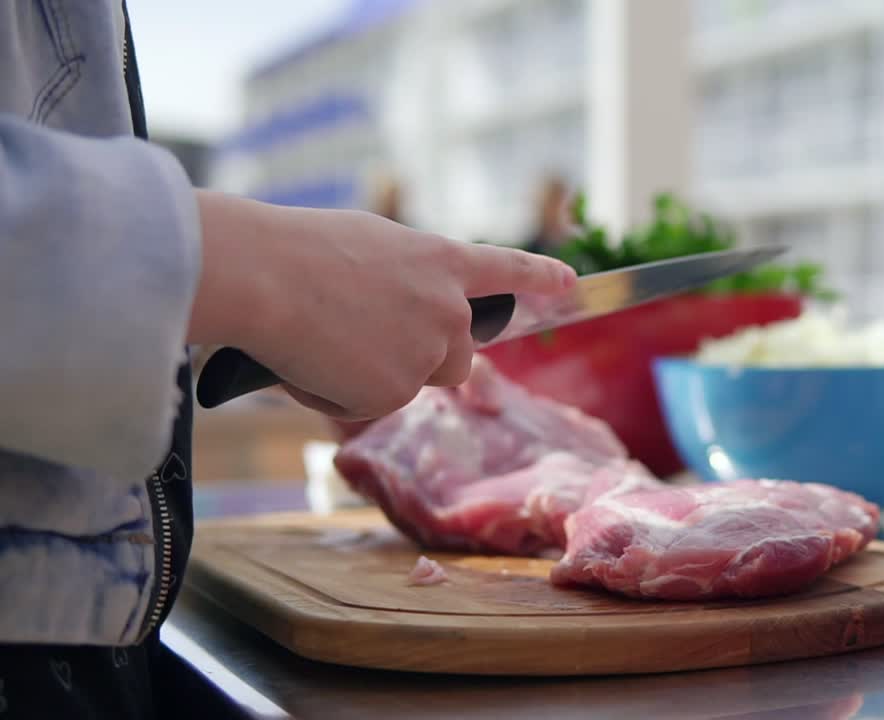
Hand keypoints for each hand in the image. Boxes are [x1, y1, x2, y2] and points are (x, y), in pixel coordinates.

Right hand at [187, 190, 575, 419]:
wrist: (268, 275)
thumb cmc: (300, 249)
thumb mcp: (369, 245)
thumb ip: (402, 278)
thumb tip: (392, 313)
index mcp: (442, 261)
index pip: (505, 270)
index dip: (537, 277)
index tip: (568, 280)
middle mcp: (449, 309)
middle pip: (460, 356)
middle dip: (427, 358)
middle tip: (369, 340)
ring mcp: (428, 351)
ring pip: (414, 381)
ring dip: (380, 374)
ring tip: (327, 341)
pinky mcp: (397, 390)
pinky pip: (368, 403)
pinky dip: (338, 393)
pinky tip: (312, 362)